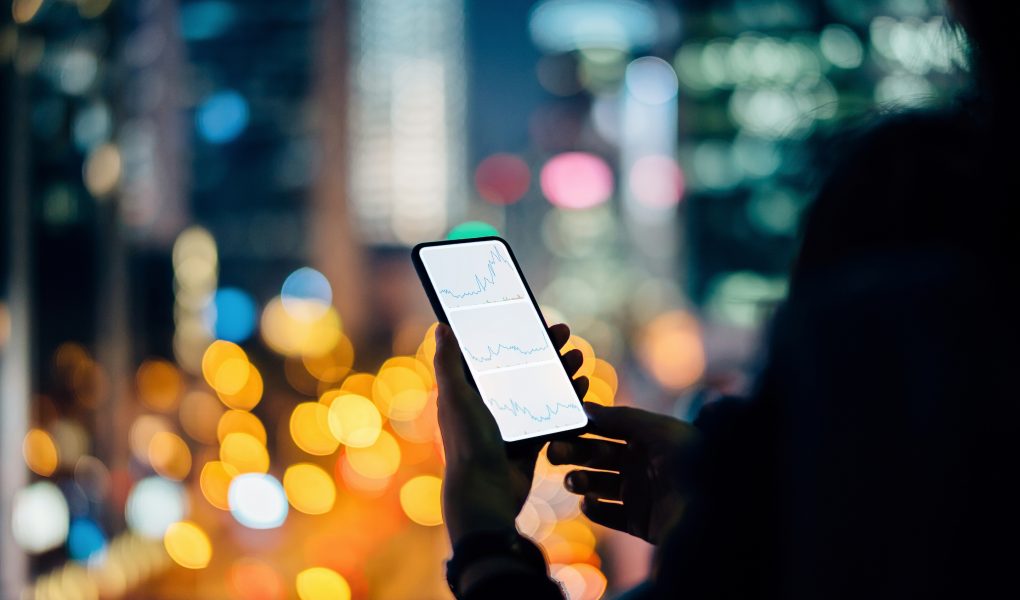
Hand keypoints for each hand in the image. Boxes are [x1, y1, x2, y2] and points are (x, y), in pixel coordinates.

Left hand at [434, 322, 588, 543]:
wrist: (487, 495)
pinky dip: (566, 398)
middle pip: (521, 366)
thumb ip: (449, 363)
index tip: (533, 316)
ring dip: (560, 371)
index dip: (512, 333)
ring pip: (540, 387)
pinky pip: (551, 413)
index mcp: (467, 390)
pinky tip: (582, 386)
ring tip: (578, 357)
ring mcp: (510, 422)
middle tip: (565, 332)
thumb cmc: (467, 445)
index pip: (492, 352)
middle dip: (544, 348)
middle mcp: (488, 403)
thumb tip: (442, 326)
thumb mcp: (456, 398)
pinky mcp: (529, 441)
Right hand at [548, 403, 695, 544]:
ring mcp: (639, 494)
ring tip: (572, 481)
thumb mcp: (658, 429)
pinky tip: (589, 502)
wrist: (716, 508)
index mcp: (646, 439)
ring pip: (599, 485)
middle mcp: (641, 465)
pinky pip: (610, 515)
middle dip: (575, 454)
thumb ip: (621, 417)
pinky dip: (595, 509)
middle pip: (598, 457)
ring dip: (581, 481)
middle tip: (553, 454)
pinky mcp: (639, 522)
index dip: (584, 427)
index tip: (559, 424)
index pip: (607, 429)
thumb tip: (586, 407)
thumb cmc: (691, 460)